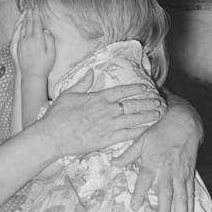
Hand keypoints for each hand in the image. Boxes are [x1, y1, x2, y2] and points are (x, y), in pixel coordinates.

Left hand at [14, 6, 55, 79]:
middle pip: (29, 23)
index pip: (36, 24)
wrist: (32, 75)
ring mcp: (22, 43)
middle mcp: (28, 40)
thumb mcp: (51, 53)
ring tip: (26, 12)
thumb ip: (49, 40)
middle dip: (30, 14)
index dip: (36, 15)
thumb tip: (45, 31)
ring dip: (25, 18)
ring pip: (23, 27)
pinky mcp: (18, 47)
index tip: (36, 8)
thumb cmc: (44, 66)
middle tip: (30, 6)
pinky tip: (22, 24)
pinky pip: (19, 33)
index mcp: (37, 40)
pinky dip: (21, 26)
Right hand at [37, 73, 163, 158]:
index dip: (136, 89)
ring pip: (133, 119)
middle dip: (147, 102)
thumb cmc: (57, 116)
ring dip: (148, 115)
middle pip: (132, 104)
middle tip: (159, 101)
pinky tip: (148, 129)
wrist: (52, 136)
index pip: (122, 91)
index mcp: (98, 98)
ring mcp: (108, 125)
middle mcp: (106, 110)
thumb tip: (91, 72)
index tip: (146, 88)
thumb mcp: (68, 94)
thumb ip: (83, 83)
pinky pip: (127, 135)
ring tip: (159, 113)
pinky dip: (139, 131)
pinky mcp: (106, 140)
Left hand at [113, 95, 201, 211]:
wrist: (184, 122)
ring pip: (182, 197)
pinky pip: (190, 193)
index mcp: (153, 162)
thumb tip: (113, 163)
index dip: (139, 194)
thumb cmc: (159, 131)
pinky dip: (190, 207)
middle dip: (165, 210)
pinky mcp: (189, 174)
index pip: (144, 181)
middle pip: (167, 193)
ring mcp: (180, 173)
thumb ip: (128, 155)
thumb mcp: (141, 140)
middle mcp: (167, 170)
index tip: (135, 206)